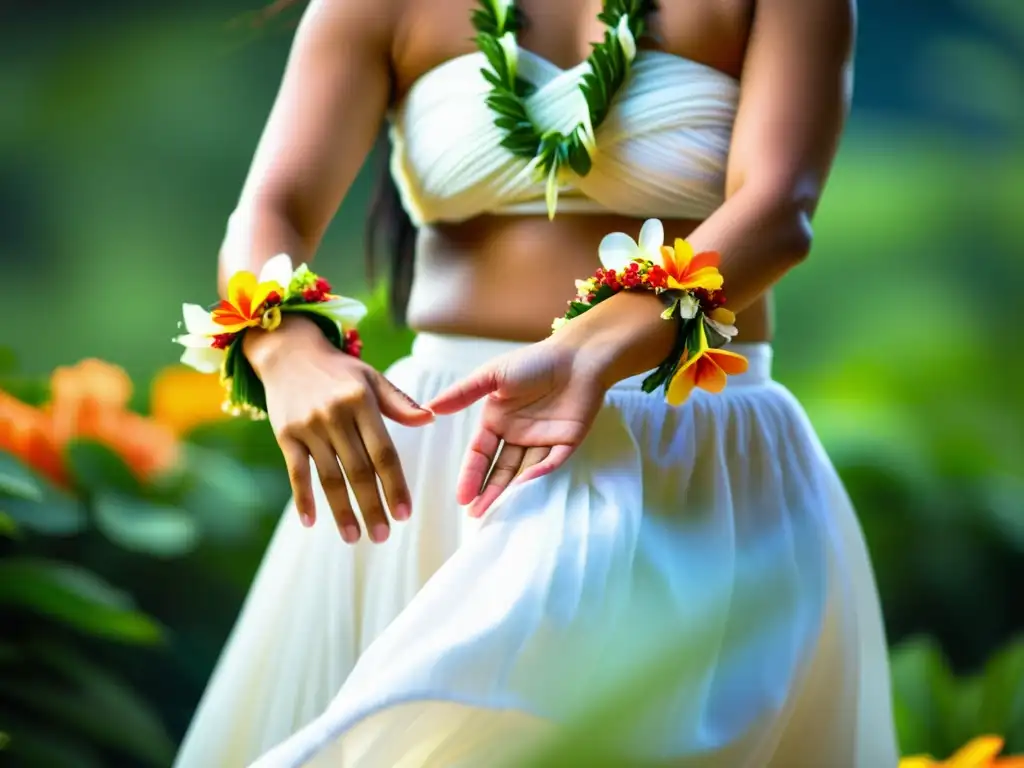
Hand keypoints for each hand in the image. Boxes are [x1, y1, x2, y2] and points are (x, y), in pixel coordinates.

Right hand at [246, 317, 433, 542]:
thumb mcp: (372, 378)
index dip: (395, 485)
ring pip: (329, 477)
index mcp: (362, 402)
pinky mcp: (286, 435)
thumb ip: (400, 403)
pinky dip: (304, 498)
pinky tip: (312, 522)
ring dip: (342, 511)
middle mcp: (335, 415)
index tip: (405, 513)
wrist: (289, 352)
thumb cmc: (339, 371)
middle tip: (384, 536)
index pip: (384, 452)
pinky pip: (296, 472)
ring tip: (355, 537)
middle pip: (358, 470)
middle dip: (372, 506)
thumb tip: (431, 419)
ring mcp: (308, 426)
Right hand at [426, 337, 607, 517]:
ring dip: (510, 490)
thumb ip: (463, 393)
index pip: (480, 454)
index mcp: (498, 420)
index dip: (471, 475)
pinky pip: (552, 463)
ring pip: (524, 472)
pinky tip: (525, 485)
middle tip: (476, 515)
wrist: (579, 355)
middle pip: (500, 470)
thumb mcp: (493, 375)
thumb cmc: (534, 361)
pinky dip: (539, 475)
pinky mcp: (567, 442)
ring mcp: (542, 440)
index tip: (462, 498)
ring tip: (497, 511)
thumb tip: (430, 408)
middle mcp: (518, 435)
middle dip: (488, 492)